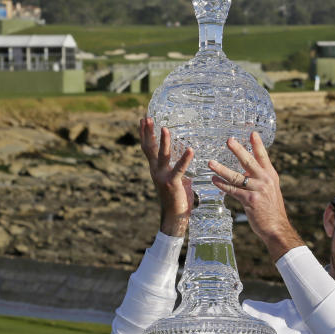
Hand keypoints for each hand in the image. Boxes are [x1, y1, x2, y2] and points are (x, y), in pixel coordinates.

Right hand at [139, 117, 194, 236]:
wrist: (174, 217)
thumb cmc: (177, 199)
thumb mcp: (177, 181)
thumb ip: (179, 171)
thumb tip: (186, 165)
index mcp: (155, 169)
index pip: (148, 148)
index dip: (145, 134)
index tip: (143, 120)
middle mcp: (155, 171)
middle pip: (149, 148)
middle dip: (148, 132)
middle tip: (147, 117)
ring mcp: (162, 177)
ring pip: (162, 156)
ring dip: (163, 142)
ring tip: (165, 128)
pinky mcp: (172, 183)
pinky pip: (179, 169)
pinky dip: (185, 159)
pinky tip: (191, 149)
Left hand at [209, 132, 303, 260]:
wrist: (276, 227)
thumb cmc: (271, 209)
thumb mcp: (270, 190)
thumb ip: (260, 179)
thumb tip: (246, 171)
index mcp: (271, 175)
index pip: (263, 156)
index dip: (257, 144)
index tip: (252, 132)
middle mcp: (265, 180)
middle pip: (249, 162)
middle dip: (238, 150)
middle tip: (229, 140)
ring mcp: (258, 190)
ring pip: (236, 176)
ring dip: (221, 169)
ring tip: (210, 163)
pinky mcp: (250, 200)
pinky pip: (233, 190)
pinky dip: (222, 185)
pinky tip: (214, 180)